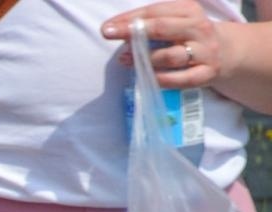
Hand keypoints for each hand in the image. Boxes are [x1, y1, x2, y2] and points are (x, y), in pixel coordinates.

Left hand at [105, 2, 227, 88]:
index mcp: (189, 10)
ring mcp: (204, 52)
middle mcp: (198, 28)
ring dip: (144, 59)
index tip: (106, 27)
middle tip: (109, 35)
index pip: (155, 12)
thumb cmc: (188, 35)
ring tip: (125, 60)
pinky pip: (180, 79)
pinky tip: (146, 78)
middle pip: (162, 28)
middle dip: (132, 32)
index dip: (129, 19)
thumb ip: (150, 24)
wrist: (226, 51)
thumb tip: (116, 31)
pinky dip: (160, 79)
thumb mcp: (175, 21)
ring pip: (171, 56)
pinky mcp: (206, 74)